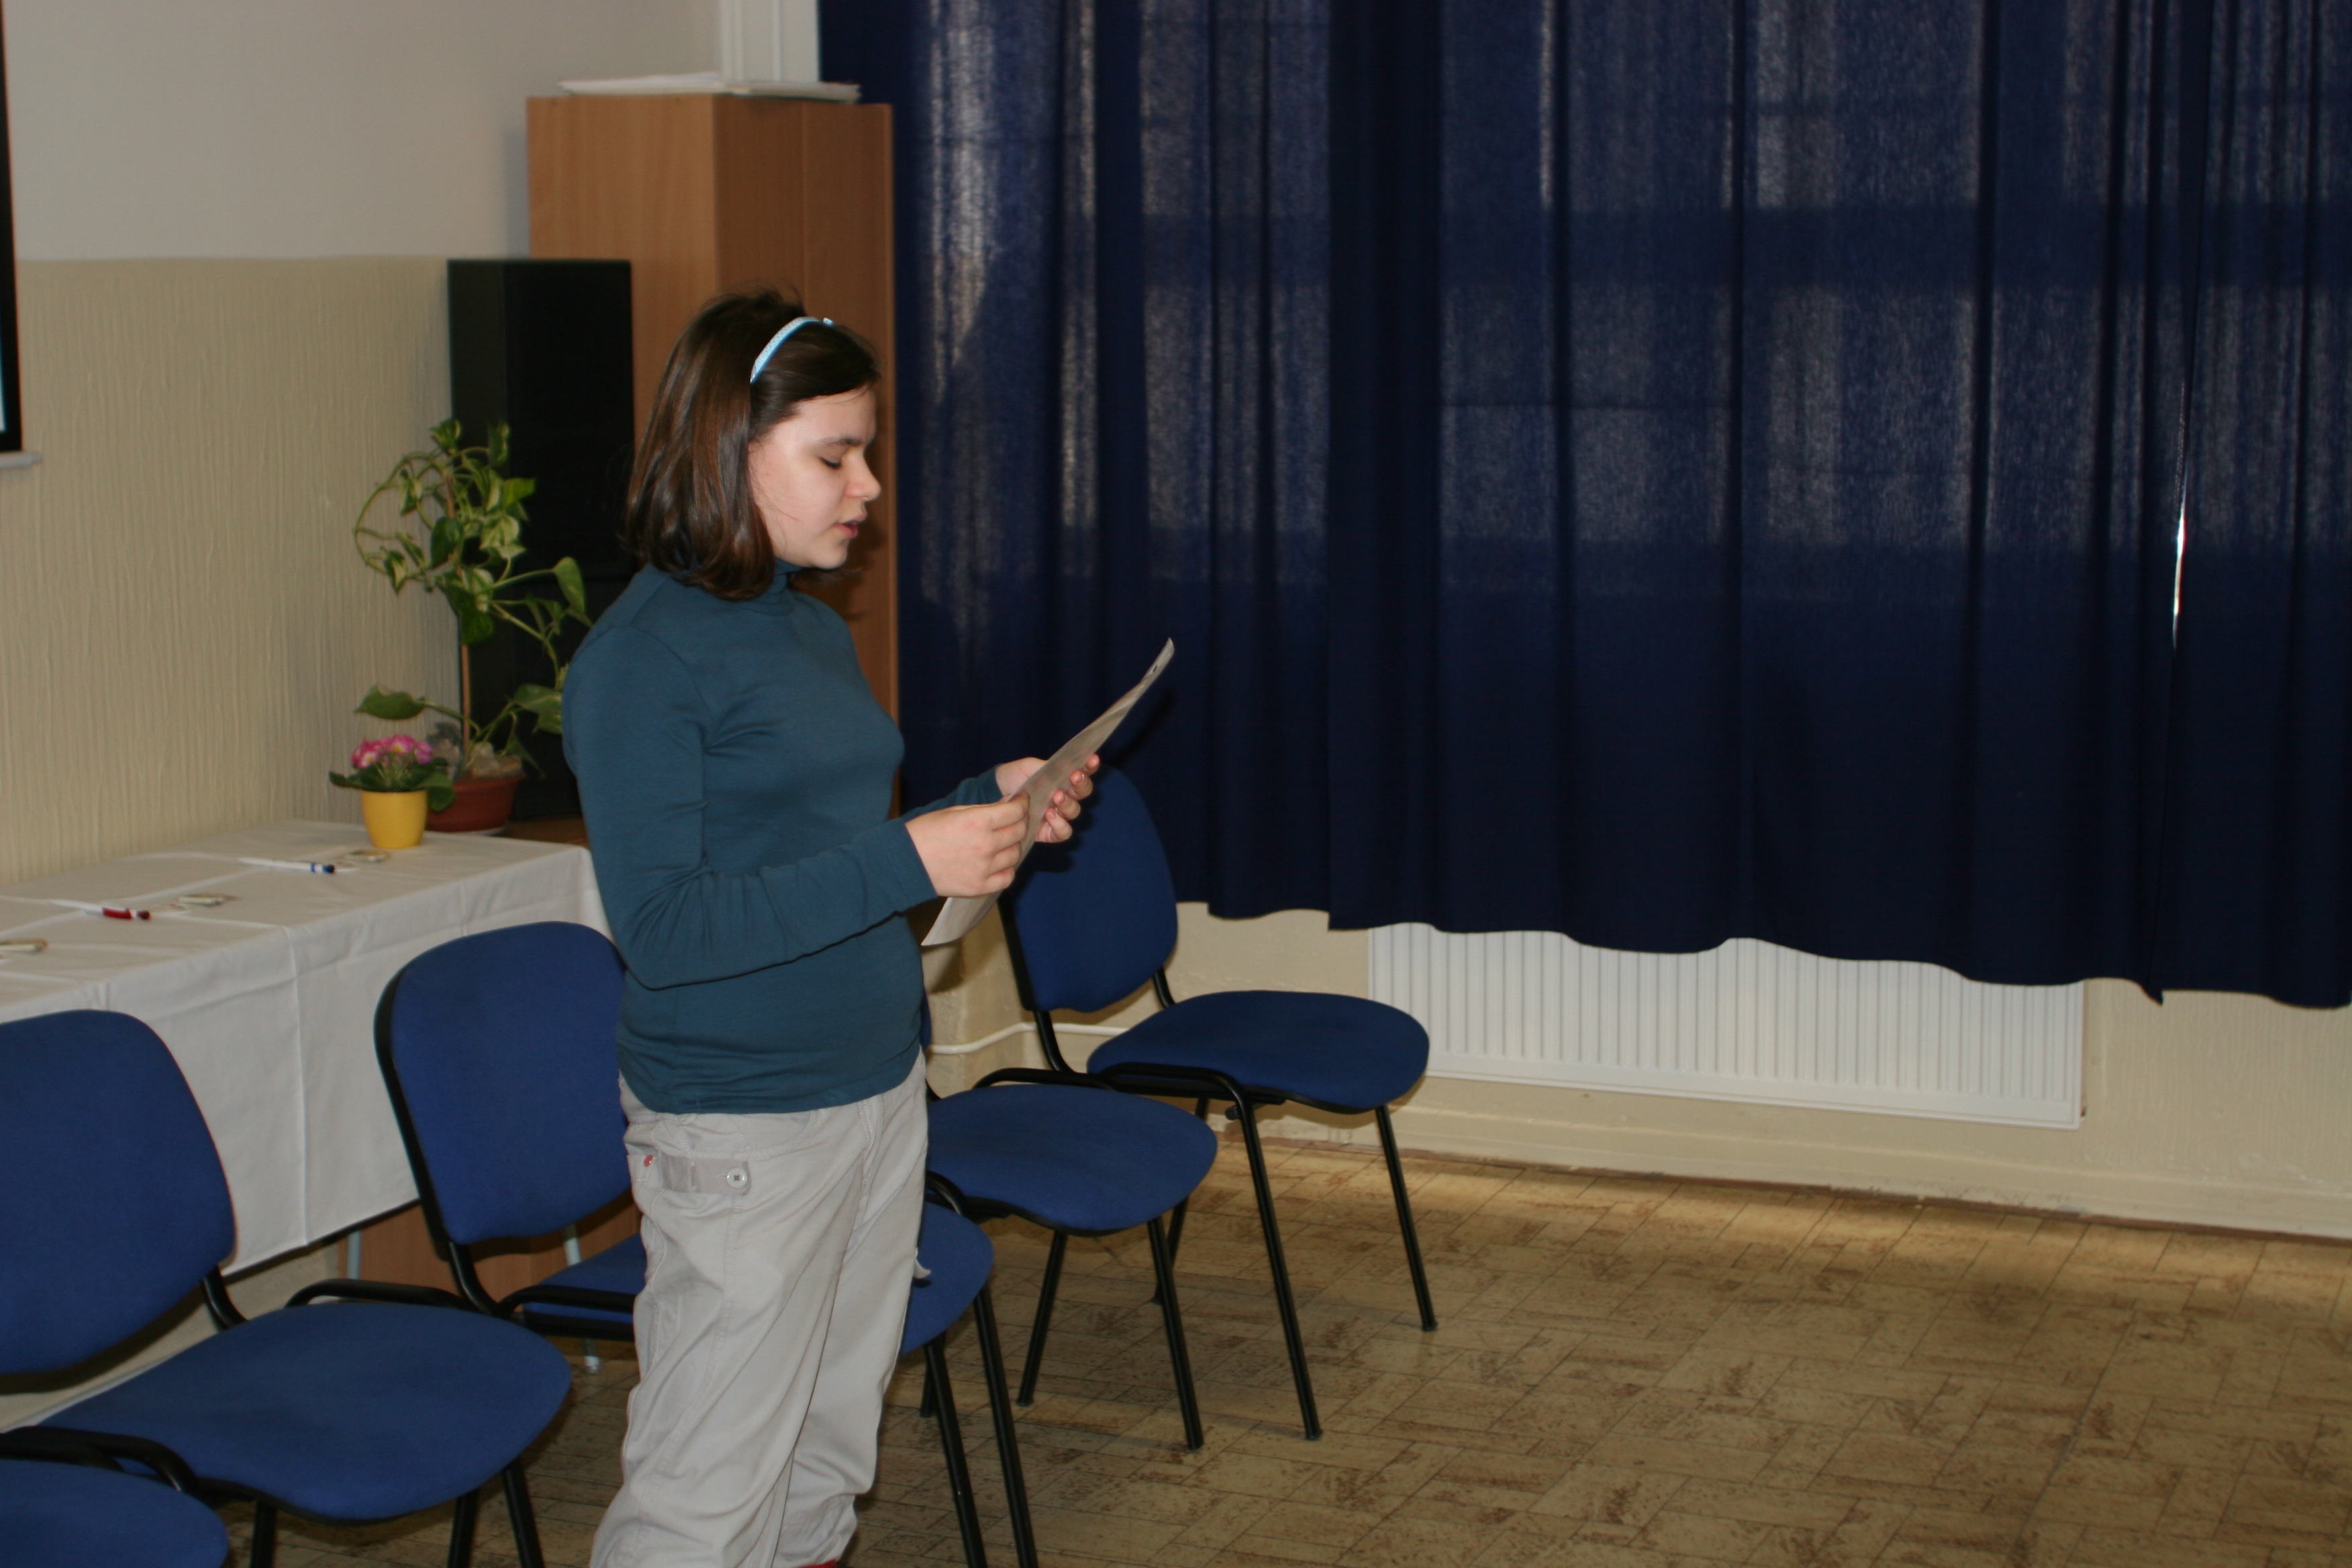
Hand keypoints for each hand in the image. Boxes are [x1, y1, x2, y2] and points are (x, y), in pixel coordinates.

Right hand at [906, 799, 1029, 897]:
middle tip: (1014, 820)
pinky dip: (1007, 869)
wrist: (905, 862)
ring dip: (1013, 845)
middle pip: (1019, 832)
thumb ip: (983, 810)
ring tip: (1003, 842)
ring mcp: (984, 868)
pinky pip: (1007, 878)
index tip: (1021, 802)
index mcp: (978, 822)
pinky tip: (998, 863)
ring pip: (1015, 855)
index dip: (1021, 804)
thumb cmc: (926, 832)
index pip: (1015, 811)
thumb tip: (1007, 805)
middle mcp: (985, 845)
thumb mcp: (954, 811)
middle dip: (1020, 822)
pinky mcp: (979, 886)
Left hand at [996, 753, 1099, 843]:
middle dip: (1081, 784)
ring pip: (1074, 812)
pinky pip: (1063, 833)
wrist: (995, 792)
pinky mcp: (1048, 832)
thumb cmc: (1016, 777)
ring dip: (1068, 803)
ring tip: (1056, 796)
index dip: (1090, 766)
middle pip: (1083, 793)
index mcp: (1064, 779)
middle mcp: (1065, 797)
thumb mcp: (1030, 766)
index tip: (1092, 759)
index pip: (1084, 772)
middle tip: (1074, 776)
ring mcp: (1058, 815)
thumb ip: (1047, 766)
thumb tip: (1065, 766)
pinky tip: (1049, 815)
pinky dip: (1060, 825)